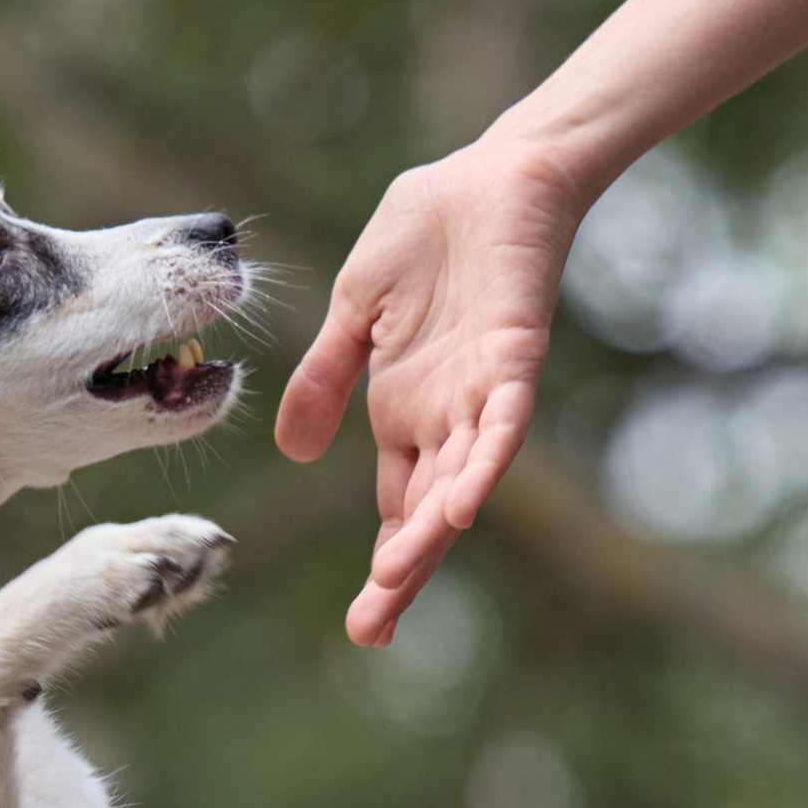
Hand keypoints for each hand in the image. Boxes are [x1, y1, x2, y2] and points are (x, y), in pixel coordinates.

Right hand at [274, 133, 587, 643]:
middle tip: (369, 633)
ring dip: (431, 529)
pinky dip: (483, 461)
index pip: (400, 508)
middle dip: (402, 573)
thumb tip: (294, 455)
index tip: (363, 625)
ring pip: (460, 479)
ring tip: (396, 578)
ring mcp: (481, 390)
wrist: (490, 174)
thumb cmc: (429, 235)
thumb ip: (326, 381)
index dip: (388, 566)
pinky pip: (501, 420)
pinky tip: (464, 504)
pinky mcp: (513, 354)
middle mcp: (448, 416)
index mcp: (407, 412)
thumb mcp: (353, 315)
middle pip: (426, 513)